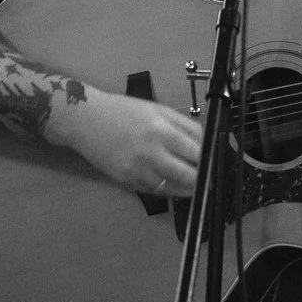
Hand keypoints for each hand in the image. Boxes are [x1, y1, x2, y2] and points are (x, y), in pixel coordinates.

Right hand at [46, 88, 202, 197]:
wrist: (87, 121)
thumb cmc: (124, 110)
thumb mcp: (158, 109)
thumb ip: (183, 125)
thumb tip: (204, 141)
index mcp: (163, 130)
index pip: (197, 151)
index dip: (209, 158)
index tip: (215, 160)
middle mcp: (153, 153)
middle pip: (190, 175)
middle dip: (204, 178)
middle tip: (211, 178)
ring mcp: (140, 171)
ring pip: (175, 188)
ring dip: (189, 188)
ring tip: (197, 185)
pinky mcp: (129, 183)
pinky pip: (157, 192)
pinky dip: (170, 190)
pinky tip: (176, 185)